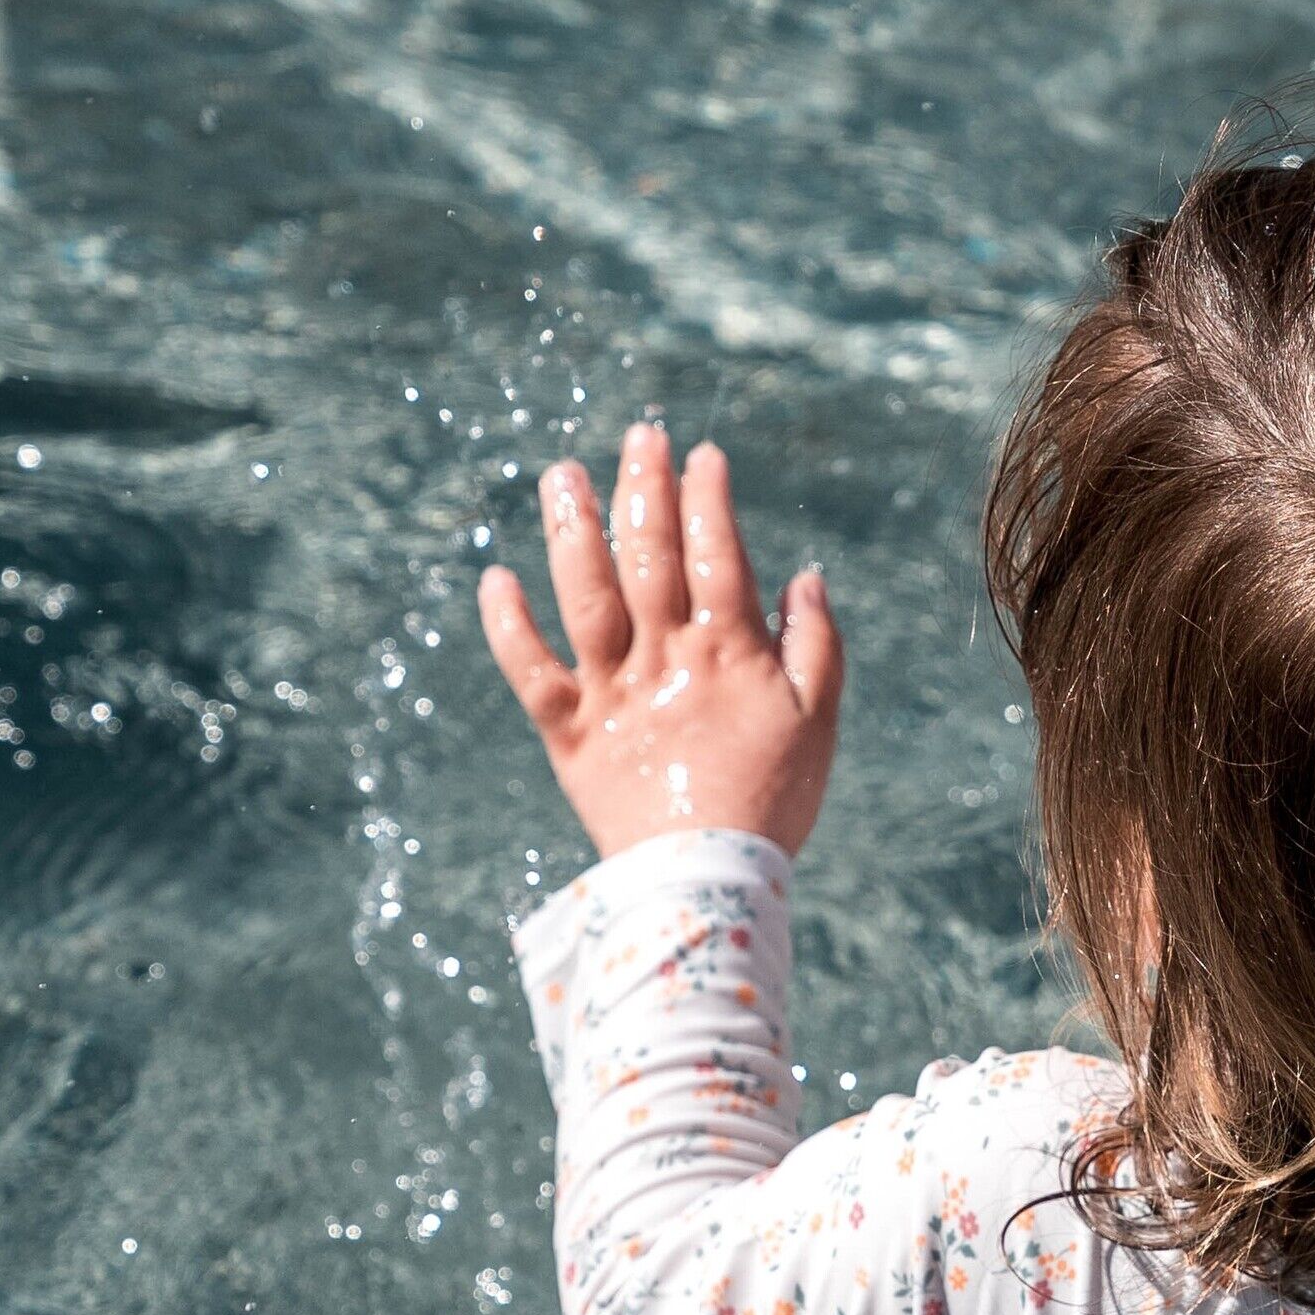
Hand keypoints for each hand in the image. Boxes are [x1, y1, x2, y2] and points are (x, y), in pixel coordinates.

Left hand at [480, 423, 844, 861]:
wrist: (705, 879)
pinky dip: (508, 623)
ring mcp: (610, 689)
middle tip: (639, 435)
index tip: (702, 453)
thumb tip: (804, 577)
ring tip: (564, 475)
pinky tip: (495, 575)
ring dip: (572, 527)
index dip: (708, 499)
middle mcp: (663, 657)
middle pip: (649, 554)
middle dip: (644, 487)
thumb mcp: (819, 722)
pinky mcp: (568, 729)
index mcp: (728, 651)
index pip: (718, 553)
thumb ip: (816, 644)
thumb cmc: (772, 801)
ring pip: (585, 592)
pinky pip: (529, 668)